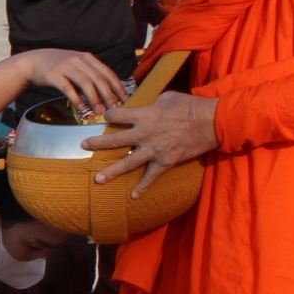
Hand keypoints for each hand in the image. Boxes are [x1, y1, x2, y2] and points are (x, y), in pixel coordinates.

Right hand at [21, 49, 124, 118]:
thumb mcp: (76, 65)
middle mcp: (78, 60)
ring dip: (94, 98)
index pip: (107, 72)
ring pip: (85, 83)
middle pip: (98, 78)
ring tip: (100, 110)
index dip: (117, 86)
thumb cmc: (57, 66)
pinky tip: (81, 108)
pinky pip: (68, 88)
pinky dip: (76, 99)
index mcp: (87, 58)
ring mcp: (65, 66)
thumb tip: (107, 92)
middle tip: (114, 108)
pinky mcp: (54, 75)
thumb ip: (90, 74)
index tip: (125, 99)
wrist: (33, 61)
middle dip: (109, 95)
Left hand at [88, 92, 218, 193]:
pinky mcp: (165, 162)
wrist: (209, 122)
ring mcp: (153, 150)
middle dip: (97, 143)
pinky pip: (151, 177)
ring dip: (111, 171)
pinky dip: (142, 188)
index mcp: (144, 115)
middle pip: (115, 140)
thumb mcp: (167, 97)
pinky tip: (133, 197)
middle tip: (83, 145)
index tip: (105, 116)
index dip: (110, 115)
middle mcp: (144, 133)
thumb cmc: (190, 106)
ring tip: (97, 179)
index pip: (118, 115)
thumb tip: (149, 106)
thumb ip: (153, 103)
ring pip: (127, 163)